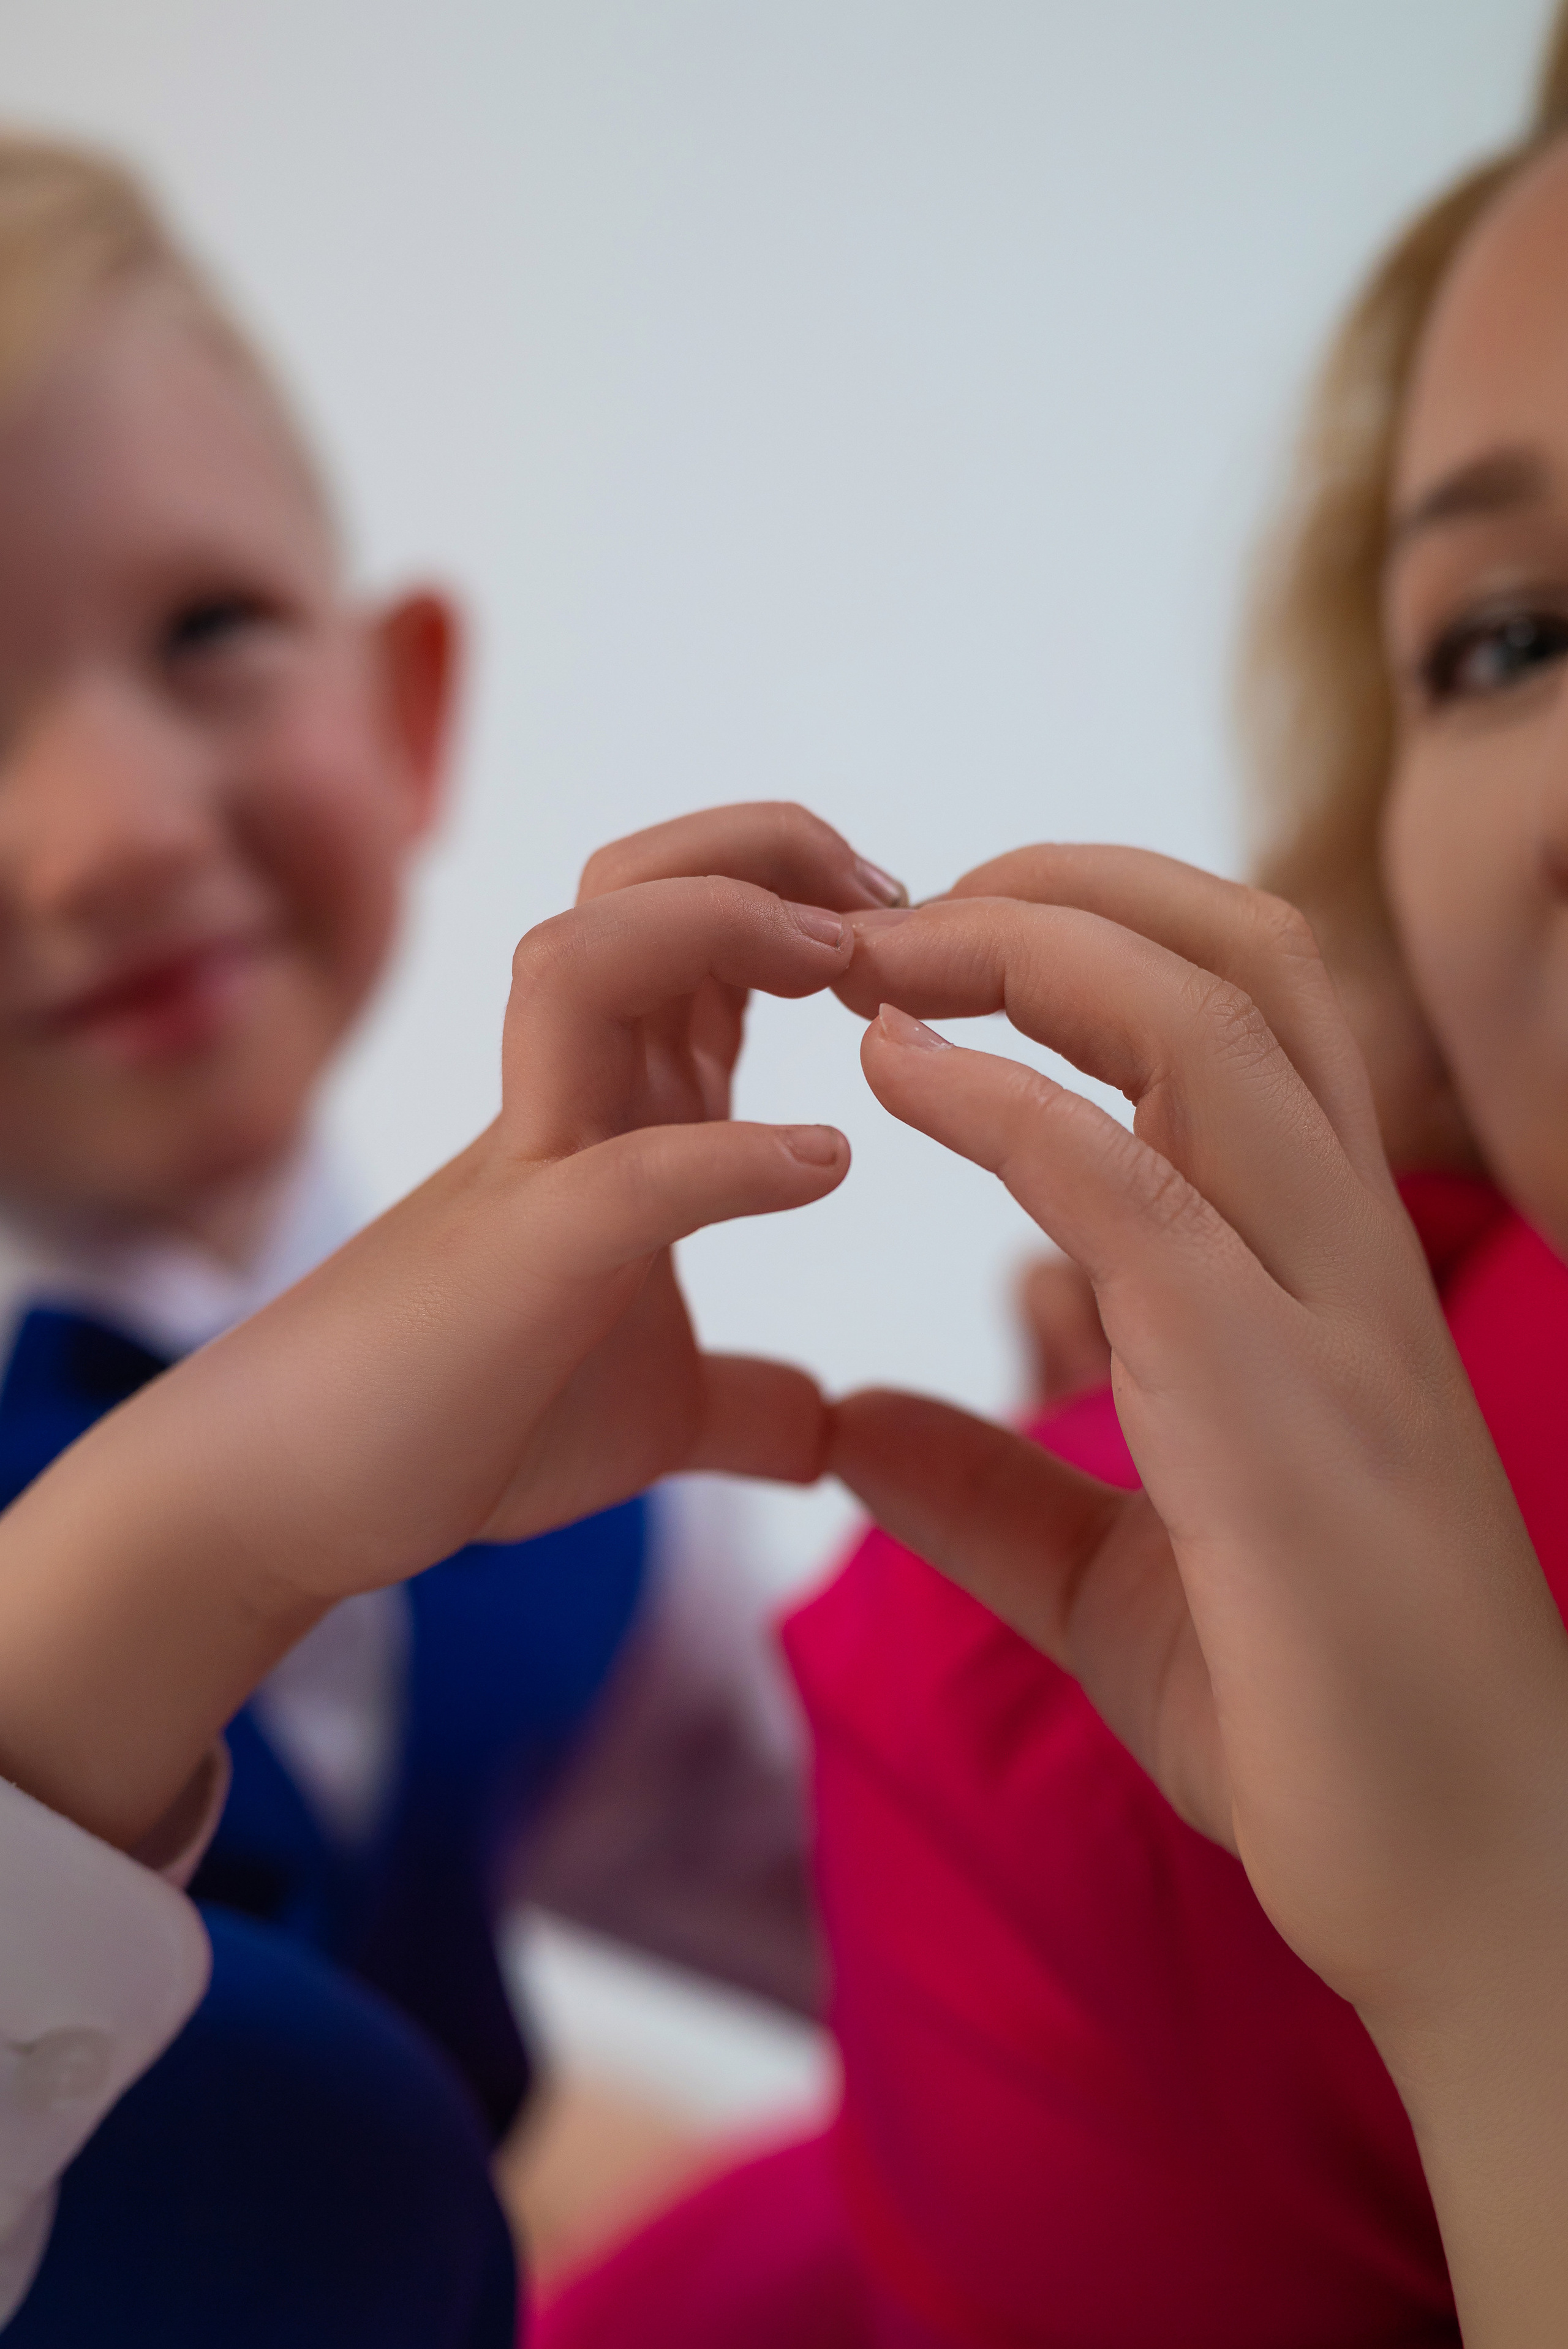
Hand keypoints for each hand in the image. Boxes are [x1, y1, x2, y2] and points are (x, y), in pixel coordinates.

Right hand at [0, 803, 900, 1850]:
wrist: (298, 1501)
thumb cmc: (466, 1429)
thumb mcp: (655, 1412)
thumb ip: (742, 1401)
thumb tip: (830, 1431)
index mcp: (612, 1112)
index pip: (698, 932)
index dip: (805, 892)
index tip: (917, 938)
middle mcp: (566, 1104)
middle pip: (637, 884)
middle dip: (767, 848)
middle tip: (888, 895)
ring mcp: (530, 1168)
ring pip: (588, 960)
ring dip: (723, 929)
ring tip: (841, 967)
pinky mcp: (517, 1264)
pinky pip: (627, 1175)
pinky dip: (731, 1155)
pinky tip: (820, 1165)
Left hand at [832, 847, 1567, 2034]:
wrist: (1460, 1885)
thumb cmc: (1313, 1724)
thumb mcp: (1108, 1585)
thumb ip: (992, 1492)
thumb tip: (849, 1430)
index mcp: (1320, 1277)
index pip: (1242, 1016)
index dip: (1092, 938)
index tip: (937, 956)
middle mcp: (1346, 1258)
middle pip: (1247, 962)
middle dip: (1068, 887)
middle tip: (899, 905)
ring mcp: (1332, 1318)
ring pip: (1216, 1027)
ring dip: (1035, 951)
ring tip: (882, 952)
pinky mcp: (1285, 1407)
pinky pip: (1141, 1193)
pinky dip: (1007, 1104)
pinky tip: (893, 1072)